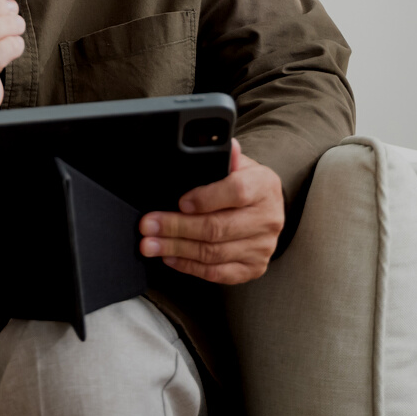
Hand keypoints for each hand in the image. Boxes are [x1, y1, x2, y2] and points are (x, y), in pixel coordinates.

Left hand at [138, 139, 283, 284]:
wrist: (267, 209)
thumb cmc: (246, 184)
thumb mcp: (238, 165)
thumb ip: (225, 157)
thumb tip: (219, 142)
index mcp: (263, 186)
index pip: (236, 192)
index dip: (205, 198)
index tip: (179, 202)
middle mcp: (267, 219)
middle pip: (217, 227)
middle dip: (176, 227)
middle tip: (148, 225)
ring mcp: (262, 247)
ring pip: (213, 252)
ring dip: (176, 248)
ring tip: (151, 244)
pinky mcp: (254, 268)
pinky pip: (218, 273)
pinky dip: (190, 266)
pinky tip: (171, 257)